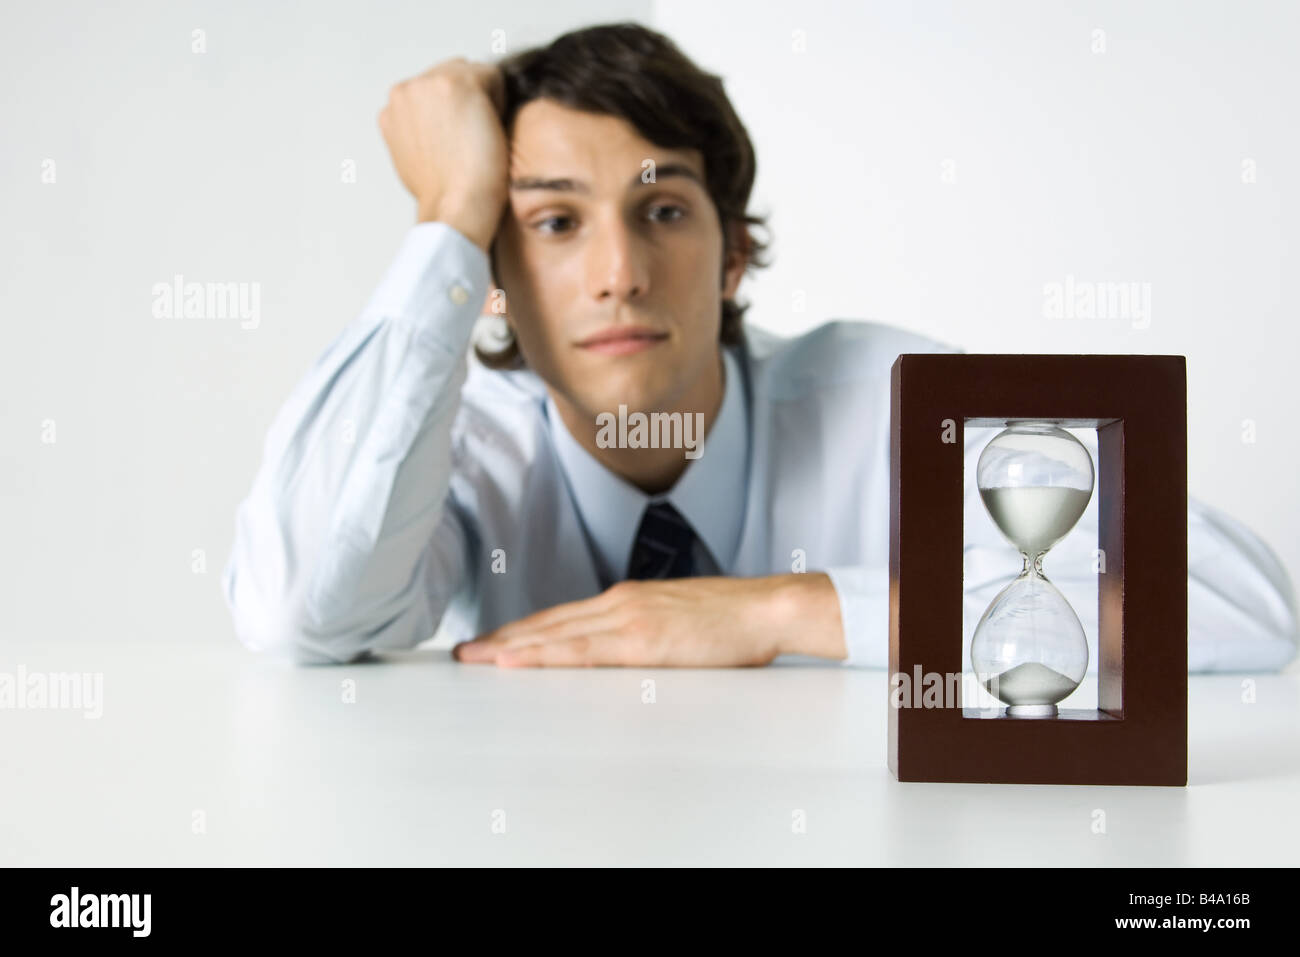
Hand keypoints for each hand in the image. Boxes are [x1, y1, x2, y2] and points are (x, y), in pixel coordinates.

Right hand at [378, 57, 509, 252]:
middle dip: (468, 102)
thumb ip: (418, 134)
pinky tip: (491, 132)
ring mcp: (428, 83)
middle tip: (474, 141)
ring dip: (483, 99)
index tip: (462, 142)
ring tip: (481, 138)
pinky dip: (500, 101)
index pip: (432, 92)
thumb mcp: (414, 162)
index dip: (455, 114)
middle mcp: (403, 92)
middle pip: (451, 76)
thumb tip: (435, 128)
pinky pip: (493, 77)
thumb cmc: (444, 197)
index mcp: (391, 111)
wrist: (454, 208)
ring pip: (471, 74)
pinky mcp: (457, 82)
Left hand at [452, 574, 845, 667]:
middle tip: (465, 653)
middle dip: (504, 639)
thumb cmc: (731, 620)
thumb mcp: (676, 622)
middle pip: (549, 624)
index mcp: (628, 600)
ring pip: (556, 634)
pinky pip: (582, 650)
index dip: (524, 631)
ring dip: (511, 646)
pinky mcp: (642, 640)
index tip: (493, 642)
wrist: (766, 608)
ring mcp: (628, 618)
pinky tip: (518, 660)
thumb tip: (620, 653)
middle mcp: (620, 603)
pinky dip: (544, 653)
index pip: (563, 618)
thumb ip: (644, 633)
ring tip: (477, 658)